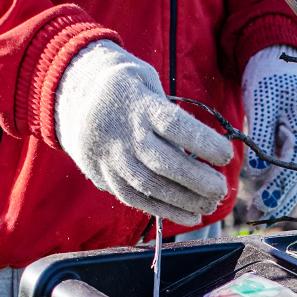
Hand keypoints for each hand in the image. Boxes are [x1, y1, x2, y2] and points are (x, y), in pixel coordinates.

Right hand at [55, 41, 233, 224]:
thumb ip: (169, 111)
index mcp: (138, 105)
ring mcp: (111, 159)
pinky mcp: (103, 176)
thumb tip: (200, 147)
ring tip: (210, 204)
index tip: (226, 155)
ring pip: (149, 186)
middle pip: (163, 162)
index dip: (202, 142)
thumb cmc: (123, 87)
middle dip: (197, 180)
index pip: (174, 126)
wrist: (70, 95)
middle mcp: (124, 135)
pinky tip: (189, 216)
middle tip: (222, 189)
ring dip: (183, 200)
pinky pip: (135, 199)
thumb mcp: (145, 80)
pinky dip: (164, 211)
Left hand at [241, 45, 296, 218]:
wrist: (273, 58)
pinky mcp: (291, 144)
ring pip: (295, 179)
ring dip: (278, 198)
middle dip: (279, 200)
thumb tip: (258, 171)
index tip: (262, 203)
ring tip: (257, 213)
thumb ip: (262, 134)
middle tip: (257, 216)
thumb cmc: (269, 74)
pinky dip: (276, 186)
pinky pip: (287, 171)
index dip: (280, 188)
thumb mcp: (262, 99)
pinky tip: (262, 199)